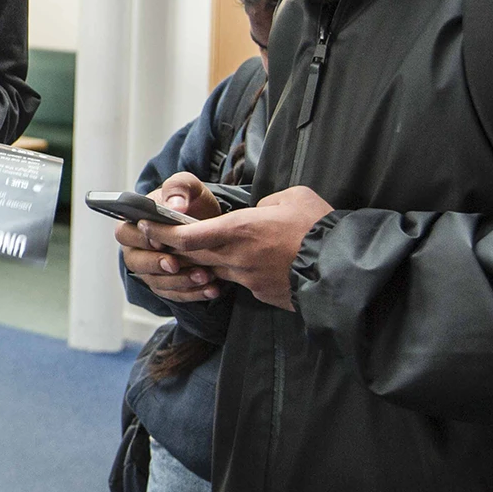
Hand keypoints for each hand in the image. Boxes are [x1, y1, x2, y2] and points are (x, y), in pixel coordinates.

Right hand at [115, 173, 225, 302]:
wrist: (210, 224)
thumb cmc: (192, 203)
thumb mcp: (188, 186)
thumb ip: (178, 188)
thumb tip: (174, 205)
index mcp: (134, 222)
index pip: (125, 233)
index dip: (140, 239)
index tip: (159, 242)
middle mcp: (137, 248)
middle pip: (135, 262)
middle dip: (156, 265)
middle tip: (175, 263)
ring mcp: (151, 268)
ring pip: (156, 282)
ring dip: (179, 281)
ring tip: (203, 276)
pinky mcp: (168, 284)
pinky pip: (175, 294)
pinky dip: (193, 293)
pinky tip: (211, 288)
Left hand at [142, 186, 334, 311]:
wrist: (346, 266)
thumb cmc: (320, 226)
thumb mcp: (291, 197)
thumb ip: (264, 204)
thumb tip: (258, 212)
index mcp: (240, 230)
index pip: (188, 235)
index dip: (163, 232)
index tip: (145, 225)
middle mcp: (237, 257)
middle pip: (192, 255)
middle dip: (172, 248)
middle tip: (156, 239)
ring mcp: (249, 279)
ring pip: (214, 269)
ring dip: (200, 262)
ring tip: (193, 251)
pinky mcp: (263, 294)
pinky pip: (238, 282)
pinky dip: (232, 273)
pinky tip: (240, 265)